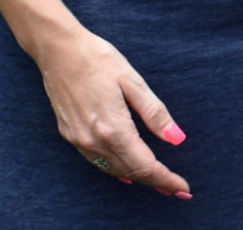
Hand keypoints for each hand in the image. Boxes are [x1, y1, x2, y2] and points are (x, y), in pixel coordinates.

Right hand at [34, 25, 191, 198]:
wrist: (59, 51)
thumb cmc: (99, 60)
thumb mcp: (133, 81)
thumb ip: (155, 113)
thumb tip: (178, 139)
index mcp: (113, 128)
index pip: (145, 165)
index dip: (166, 180)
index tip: (184, 188)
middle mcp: (93, 140)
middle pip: (130, 172)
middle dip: (156, 183)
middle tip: (178, 190)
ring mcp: (78, 140)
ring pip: (113, 170)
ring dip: (137, 178)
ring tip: (159, 184)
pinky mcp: (69, 134)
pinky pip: (97, 162)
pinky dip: (115, 170)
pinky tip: (126, 173)